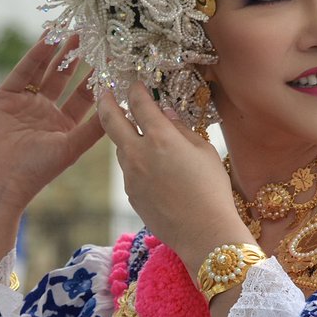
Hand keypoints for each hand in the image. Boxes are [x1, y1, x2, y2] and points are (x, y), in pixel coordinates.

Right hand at [0, 33, 103, 214]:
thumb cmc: (37, 171)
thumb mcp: (71, 148)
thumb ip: (93, 129)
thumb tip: (120, 110)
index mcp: (65, 126)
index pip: (85, 96)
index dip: (97, 78)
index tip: (112, 59)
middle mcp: (46, 112)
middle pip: (66, 79)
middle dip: (80, 58)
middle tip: (95, 36)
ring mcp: (26, 102)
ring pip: (45, 70)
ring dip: (59, 51)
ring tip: (74, 30)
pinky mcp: (6, 96)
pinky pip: (24, 71)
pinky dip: (36, 54)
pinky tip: (49, 38)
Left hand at [98, 82, 248, 275]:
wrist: (204, 233)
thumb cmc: (212, 190)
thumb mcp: (205, 151)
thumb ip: (181, 129)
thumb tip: (165, 113)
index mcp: (159, 138)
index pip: (138, 102)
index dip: (136, 88)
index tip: (136, 83)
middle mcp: (138, 154)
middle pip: (111, 120)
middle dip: (105, 101)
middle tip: (104, 91)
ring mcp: (130, 176)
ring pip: (120, 148)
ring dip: (125, 137)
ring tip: (136, 134)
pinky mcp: (131, 195)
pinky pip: (130, 171)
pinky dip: (136, 163)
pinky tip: (154, 170)